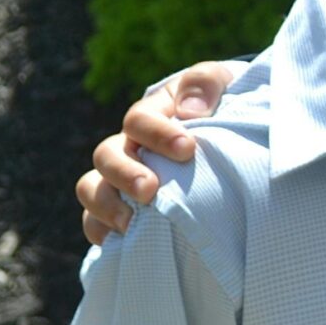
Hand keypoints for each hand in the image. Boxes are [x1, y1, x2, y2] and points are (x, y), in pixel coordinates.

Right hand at [76, 62, 237, 244]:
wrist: (233, 134)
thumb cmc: (225, 106)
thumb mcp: (222, 84)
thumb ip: (204, 83)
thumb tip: (190, 110)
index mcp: (151, 115)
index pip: (139, 120)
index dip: (157, 134)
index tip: (187, 149)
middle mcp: (129, 146)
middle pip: (107, 155)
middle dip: (125, 174)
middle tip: (149, 189)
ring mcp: (121, 178)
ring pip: (92, 188)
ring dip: (106, 205)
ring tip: (130, 222)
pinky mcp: (124, 208)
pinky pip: (96, 221)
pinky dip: (101, 231)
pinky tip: (121, 241)